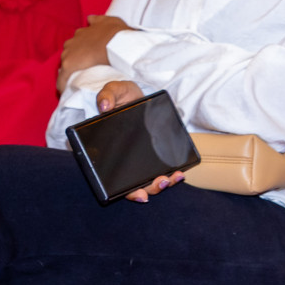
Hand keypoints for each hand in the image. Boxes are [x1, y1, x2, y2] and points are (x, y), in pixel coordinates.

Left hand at [59, 15, 131, 82]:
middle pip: (69, 54)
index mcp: (80, 33)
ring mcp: (68, 53)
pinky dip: (64, 84)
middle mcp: (71, 42)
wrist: (116, 43)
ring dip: (69, 72)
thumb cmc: (116, 33)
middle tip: (83, 70)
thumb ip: (98, 20)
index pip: (75, 45)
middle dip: (74, 61)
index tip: (84, 59)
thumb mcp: (109, 21)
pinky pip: (62, 78)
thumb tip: (89, 19)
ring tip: (76, 81)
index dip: (79, 52)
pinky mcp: (68, 65)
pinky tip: (66, 90)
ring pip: (65, 65)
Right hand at [94, 80, 180, 202]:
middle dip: (148, 190)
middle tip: (160, 183)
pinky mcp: (155, 154)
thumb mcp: (114, 90)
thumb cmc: (121, 95)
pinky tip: (180, 173)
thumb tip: (104, 106)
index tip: (138, 194)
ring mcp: (140, 159)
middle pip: (133, 184)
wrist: (137, 94)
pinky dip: (170, 176)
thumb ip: (107, 95)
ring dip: (160, 185)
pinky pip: (161, 170)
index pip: (112, 177)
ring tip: (171, 179)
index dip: (125, 190)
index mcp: (109, 150)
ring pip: (148, 181)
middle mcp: (124, 159)